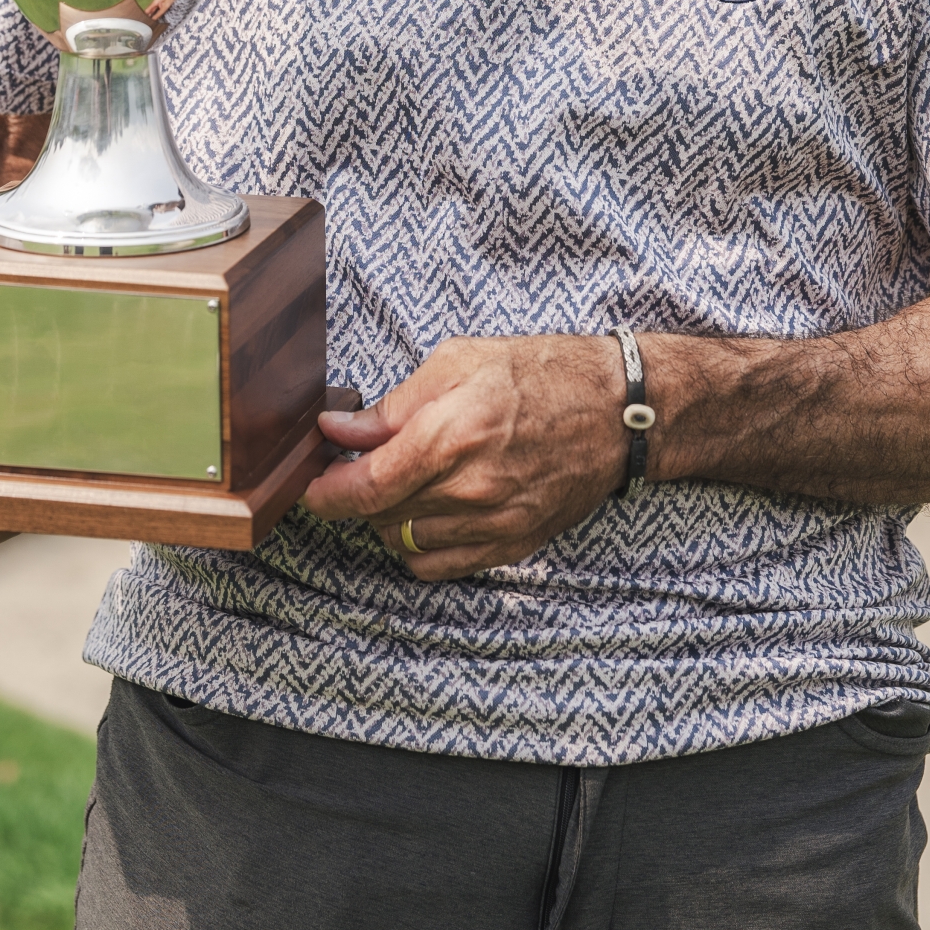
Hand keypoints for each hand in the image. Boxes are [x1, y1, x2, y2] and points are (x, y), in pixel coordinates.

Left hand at [302, 335, 625, 579]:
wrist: (617, 411)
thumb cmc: (539, 374)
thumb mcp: (458, 362)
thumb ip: (392, 405)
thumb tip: (337, 429)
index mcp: (451, 436)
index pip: (363, 489)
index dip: (324, 493)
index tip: (313, 483)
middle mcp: (470, 490)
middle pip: (378, 518)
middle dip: (357, 495)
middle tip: (363, 464)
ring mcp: (493, 524)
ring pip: (404, 543)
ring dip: (388, 519)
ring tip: (403, 482)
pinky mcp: (512, 546)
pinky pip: (440, 566)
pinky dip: (419, 546)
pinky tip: (429, 511)